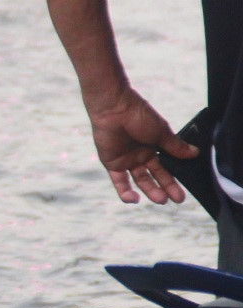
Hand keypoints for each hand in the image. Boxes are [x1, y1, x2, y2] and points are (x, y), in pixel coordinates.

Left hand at [86, 88, 197, 203]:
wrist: (115, 108)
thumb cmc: (139, 115)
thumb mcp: (161, 132)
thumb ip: (175, 146)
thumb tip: (195, 153)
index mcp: (154, 147)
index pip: (167, 167)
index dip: (174, 180)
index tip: (183, 192)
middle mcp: (141, 155)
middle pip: (155, 176)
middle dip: (165, 188)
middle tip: (177, 199)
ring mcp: (127, 159)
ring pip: (140, 180)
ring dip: (150, 190)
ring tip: (161, 200)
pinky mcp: (112, 163)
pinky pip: (119, 181)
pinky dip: (125, 191)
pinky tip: (134, 199)